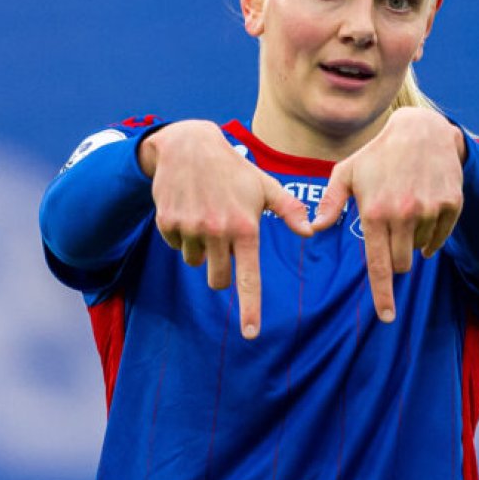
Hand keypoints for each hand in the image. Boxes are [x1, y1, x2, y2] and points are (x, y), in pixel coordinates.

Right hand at [143, 120, 313, 338]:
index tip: (250, 333)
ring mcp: (190, 228)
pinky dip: (183, 235)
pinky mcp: (167, 223)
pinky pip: (177, 246)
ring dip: (201, 249)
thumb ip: (289, 211)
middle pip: (218, 279)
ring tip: (207, 217)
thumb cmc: (235, 170)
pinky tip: (190, 210)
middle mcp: (218, 231)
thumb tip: (310, 233)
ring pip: (196, 263)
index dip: (250, 308)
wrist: (188, 146)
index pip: (249, 277)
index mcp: (245, 228)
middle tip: (224, 243)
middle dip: (221, 272)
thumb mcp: (266, 186)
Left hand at [310, 106, 464, 322]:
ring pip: (421, 249)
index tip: (387, 316)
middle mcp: (404, 214)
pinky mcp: (451, 206)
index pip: (379, 265)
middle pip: (401, 264)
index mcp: (375, 212)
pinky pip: (440, 237)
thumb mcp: (347, 173)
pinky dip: (432, 235)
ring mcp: (430, 210)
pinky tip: (425, 212)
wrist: (422, 131)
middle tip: (391, 235)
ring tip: (407, 209)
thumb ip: (330, 204)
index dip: (383, 295)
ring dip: (412, 241)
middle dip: (395, 260)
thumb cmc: (378, 154)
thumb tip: (313, 228)